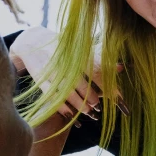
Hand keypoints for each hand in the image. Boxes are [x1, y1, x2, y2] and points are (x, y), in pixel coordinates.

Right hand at [10, 26, 126, 121]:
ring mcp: (51, 71)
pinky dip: (62, 107)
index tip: (116, 97)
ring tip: (88, 111)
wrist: (33, 41)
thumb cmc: (64, 47)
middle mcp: (64, 62)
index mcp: (77, 53)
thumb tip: (122, 67)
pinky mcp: (40, 79)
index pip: (95, 71)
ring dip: (79, 104)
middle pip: (81, 84)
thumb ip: (100, 59)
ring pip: (67, 92)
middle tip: (98, 106)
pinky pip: (52, 96)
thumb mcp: (80, 48)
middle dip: (91, 97)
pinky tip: (70, 114)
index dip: (106, 85)